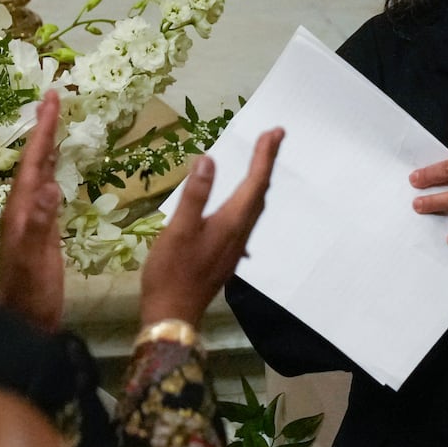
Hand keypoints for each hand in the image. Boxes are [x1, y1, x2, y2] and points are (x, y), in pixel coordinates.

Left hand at [0, 92, 65, 332]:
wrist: (23, 321)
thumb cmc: (30, 293)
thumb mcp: (35, 259)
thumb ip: (40, 224)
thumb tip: (49, 186)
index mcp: (21, 210)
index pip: (33, 162)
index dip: (42, 132)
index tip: (51, 101)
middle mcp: (23, 208)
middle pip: (33, 160)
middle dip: (43, 129)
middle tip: (53, 98)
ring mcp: (31, 219)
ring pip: (39, 173)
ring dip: (46, 147)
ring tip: (54, 123)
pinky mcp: (42, 230)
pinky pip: (46, 191)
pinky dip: (52, 172)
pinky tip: (55, 170)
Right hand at [139, 128, 284, 326]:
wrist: (173, 314)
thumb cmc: (171, 272)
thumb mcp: (178, 230)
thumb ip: (194, 195)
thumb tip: (209, 159)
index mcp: (230, 223)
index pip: (255, 183)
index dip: (265, 156)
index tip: (276, 132)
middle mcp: (239, 233)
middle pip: (260, 193)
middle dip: (267, 163)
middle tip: (272, 138)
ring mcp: (235, 246)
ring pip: (255, 208)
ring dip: (259, 182)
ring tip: (260, 162)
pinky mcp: (227, 255)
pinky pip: (246, 220)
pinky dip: (249, 200)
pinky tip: (241, 203)